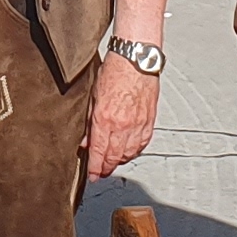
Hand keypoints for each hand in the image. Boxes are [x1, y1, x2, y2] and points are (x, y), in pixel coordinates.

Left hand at [88, 56, 159, 176]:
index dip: (95, 168)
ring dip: (119, 161)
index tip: (92, 176)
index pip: (99, 152)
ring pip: (129, 154)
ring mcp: (138, 124)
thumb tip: (87, 142)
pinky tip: (128, 151)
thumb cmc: (114, 72)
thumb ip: (90, 122)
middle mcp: (123, 125)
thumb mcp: (94, 97)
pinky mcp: (149, 121)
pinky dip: (134, 151)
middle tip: (101, 173)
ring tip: (112, 162)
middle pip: (114, 157)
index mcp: (105, 118)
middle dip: (106, 168)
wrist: (136, 60)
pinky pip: (142, 144)